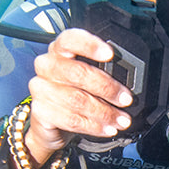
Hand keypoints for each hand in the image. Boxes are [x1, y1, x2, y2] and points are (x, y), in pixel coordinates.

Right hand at [27, 29, 133, 155]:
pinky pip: (71, 119)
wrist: (50, 125)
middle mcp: (46, 66)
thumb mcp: (87, 80)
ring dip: (104, 112)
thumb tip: (128, 83)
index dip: (89, 45)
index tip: (110, 54)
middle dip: (106, 87)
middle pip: (77, 72)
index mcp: (59, 50)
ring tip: (121, 120)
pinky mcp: (40, 111)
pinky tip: (107, 128)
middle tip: (126, 99)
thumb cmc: (73, 95)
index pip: (70, 39)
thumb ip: (101, 73)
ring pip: (76, 100)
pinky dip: (93, 126)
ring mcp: (40, 89)